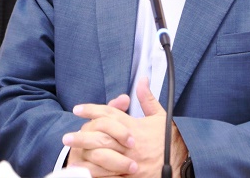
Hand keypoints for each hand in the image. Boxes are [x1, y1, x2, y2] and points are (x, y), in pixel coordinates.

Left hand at [63, 77, 187, 176]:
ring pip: (103, 157)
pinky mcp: (130, 176)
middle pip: (101, 137)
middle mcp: (130, 143)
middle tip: (66, 137)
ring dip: (86, 156)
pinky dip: (97, 173)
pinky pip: (110, 175)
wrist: (183, 160)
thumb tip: (142, 80)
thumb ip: (147, 98)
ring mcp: (129, 161)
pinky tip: (85, 172)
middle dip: (82, 136)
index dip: (92, 110)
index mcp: (135, 126)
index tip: (77, 109)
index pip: (110, 114)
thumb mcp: (160, 115)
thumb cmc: (170, 138)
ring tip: (71, 156)